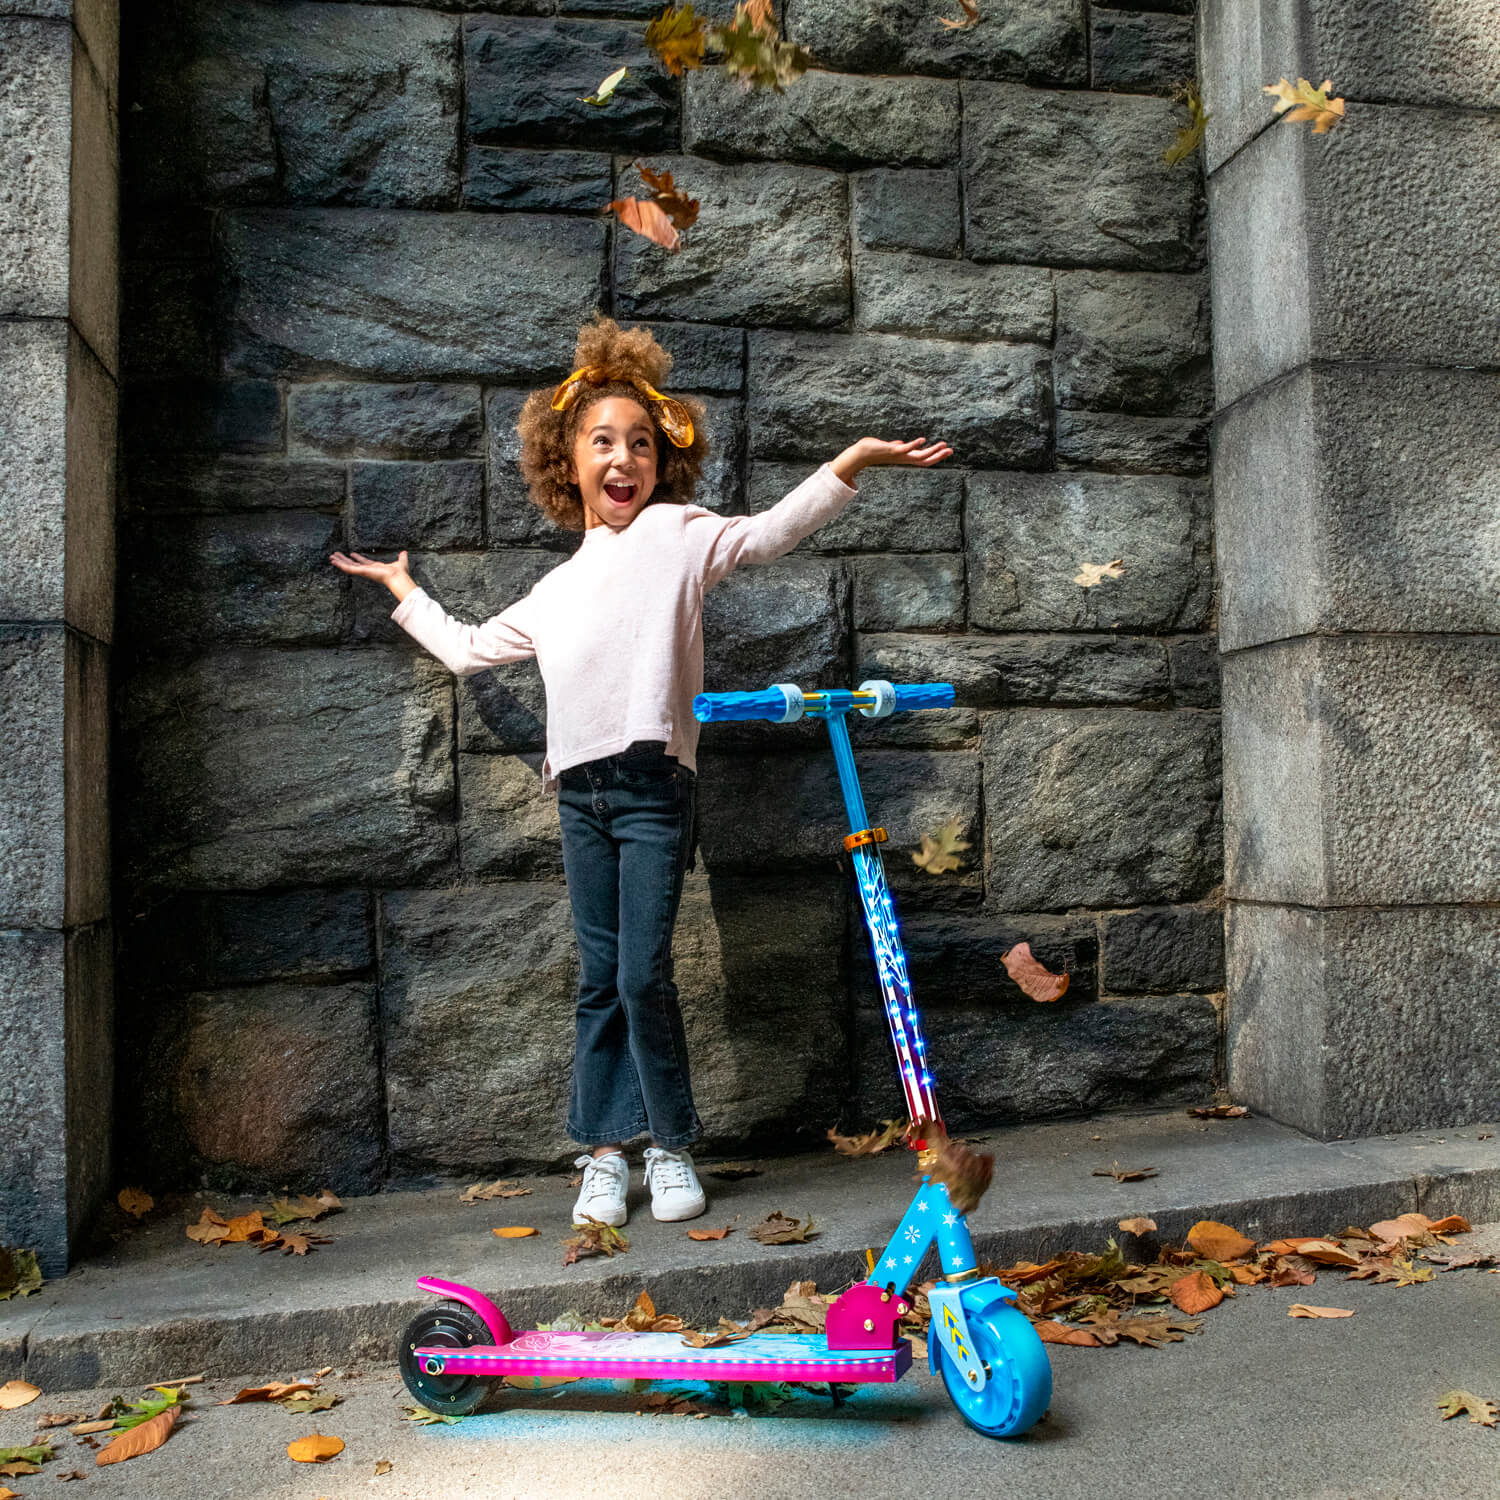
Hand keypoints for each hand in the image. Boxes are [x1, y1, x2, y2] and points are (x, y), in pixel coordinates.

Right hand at [329, 548, 415, 598]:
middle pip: (353, 564)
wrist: (398, 577)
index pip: (364, 562)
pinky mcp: (362, 572)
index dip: (358, 558)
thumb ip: (402, 557)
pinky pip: (349, 569)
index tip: (352, 554)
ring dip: (340, 562)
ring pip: (349, 566)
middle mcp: (368, 570)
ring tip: (331, 557)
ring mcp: (364, 572)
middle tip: (336, 555)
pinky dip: (341, 565)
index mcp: (375, 568)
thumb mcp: (401, 562)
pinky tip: (334, 562)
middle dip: (344, 560)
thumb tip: (404, 552)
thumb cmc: (400, 573)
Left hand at [830, 437, 952, 484]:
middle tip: (951, 450)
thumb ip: (896, 446)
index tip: (947, 451)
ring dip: (931, 450)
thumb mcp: (889, 448)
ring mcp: (899, 455)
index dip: (936, 456)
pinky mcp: (892, 450)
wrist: (861, 454)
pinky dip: (914, 445)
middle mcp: (903, 458)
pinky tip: (922, 440)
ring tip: (942, 444)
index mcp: (905, 458)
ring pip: (918, 456)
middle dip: (938, 455)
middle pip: (925, 460)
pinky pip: (905, 449)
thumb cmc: (874, 450)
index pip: (923, 459)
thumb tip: (900, 443)